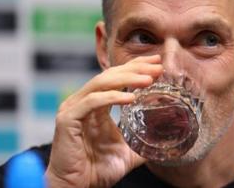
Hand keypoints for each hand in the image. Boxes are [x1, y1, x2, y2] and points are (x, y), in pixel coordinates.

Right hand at [45, 55, 162, 187]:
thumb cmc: (96, 170)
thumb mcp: (127, 152)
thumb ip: (143, 142)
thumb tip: (165, 141)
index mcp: (95, 105)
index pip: (116, 77)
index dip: (135, 67)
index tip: (156, 63)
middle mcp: (83, 102)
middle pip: (110, 75)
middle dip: (135, 68)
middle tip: (157, 66)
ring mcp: (73, 109)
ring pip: (100, 83)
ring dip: (126, 78)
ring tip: (148, 79)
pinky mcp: (67, 120)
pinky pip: (91, 102)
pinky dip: (111, 97)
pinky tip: (131, 98)